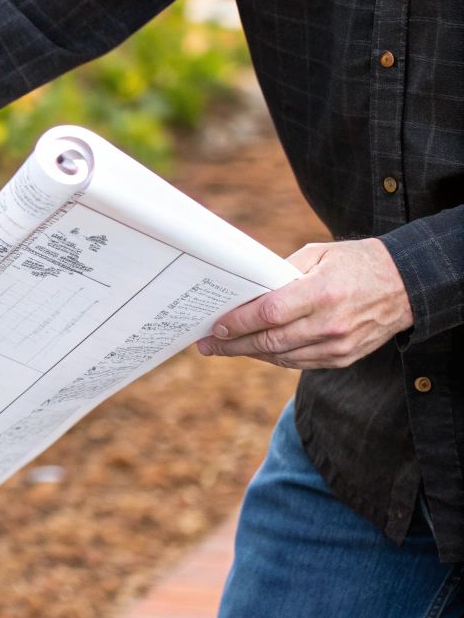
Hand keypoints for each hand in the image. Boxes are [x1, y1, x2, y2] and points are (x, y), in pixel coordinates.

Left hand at [196, 239, 413, 368]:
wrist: (408, 285)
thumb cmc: (358, 263)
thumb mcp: (320, 254)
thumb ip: (283, 272)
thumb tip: (247, 290)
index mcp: (323, 293)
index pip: (269, 313)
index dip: (237, 322)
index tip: (214, 326)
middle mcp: (330, 323)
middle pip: (269, 340)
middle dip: (233, 344)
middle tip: (207, 345)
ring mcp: (338, 345)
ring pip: (281, 356)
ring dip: (250, 353)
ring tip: (225, 348)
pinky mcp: (344, 358)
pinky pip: (299, 363)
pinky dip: (274, 358)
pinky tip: (257, 351)